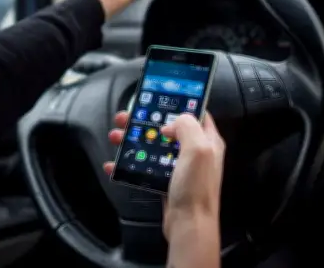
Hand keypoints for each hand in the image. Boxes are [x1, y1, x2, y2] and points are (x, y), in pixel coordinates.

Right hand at [104, 111, 224, 239]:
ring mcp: (180, 167)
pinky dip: (129, 164)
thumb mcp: (198, 149)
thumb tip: (169, 124)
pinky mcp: (166, 181)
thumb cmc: (196, 188)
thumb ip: (187, 126)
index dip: (178, 103)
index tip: (157, 97)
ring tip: (115, 137)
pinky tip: (115, 163)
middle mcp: (195, 152)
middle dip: (144, 121)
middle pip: (168, 128)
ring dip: (133, 140)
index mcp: (208, 141)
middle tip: (125, 118)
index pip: (196, 113)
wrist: (188, 225)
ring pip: (153, 146)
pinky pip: (145, 166)